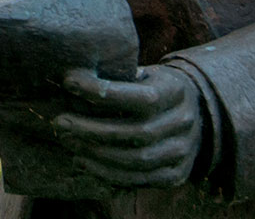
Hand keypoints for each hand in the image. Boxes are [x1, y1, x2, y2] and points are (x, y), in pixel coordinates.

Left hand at [50, 65, 202, 187]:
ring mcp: (182, 151)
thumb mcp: (143, 73)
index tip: (68, 82)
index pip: (140, 96)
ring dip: (95, 154)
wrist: (194, 112)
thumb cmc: (153, 86)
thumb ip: (117, 76)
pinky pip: (139, 180)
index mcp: (176, 91)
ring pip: (136, 160)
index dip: (101, 92)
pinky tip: (82, 162)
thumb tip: (72, 75)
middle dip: (91, 130)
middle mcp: (183, 122)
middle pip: (135, 133)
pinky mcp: (176, 174)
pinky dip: (107, 173)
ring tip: (67, 142)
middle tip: (59, 122)